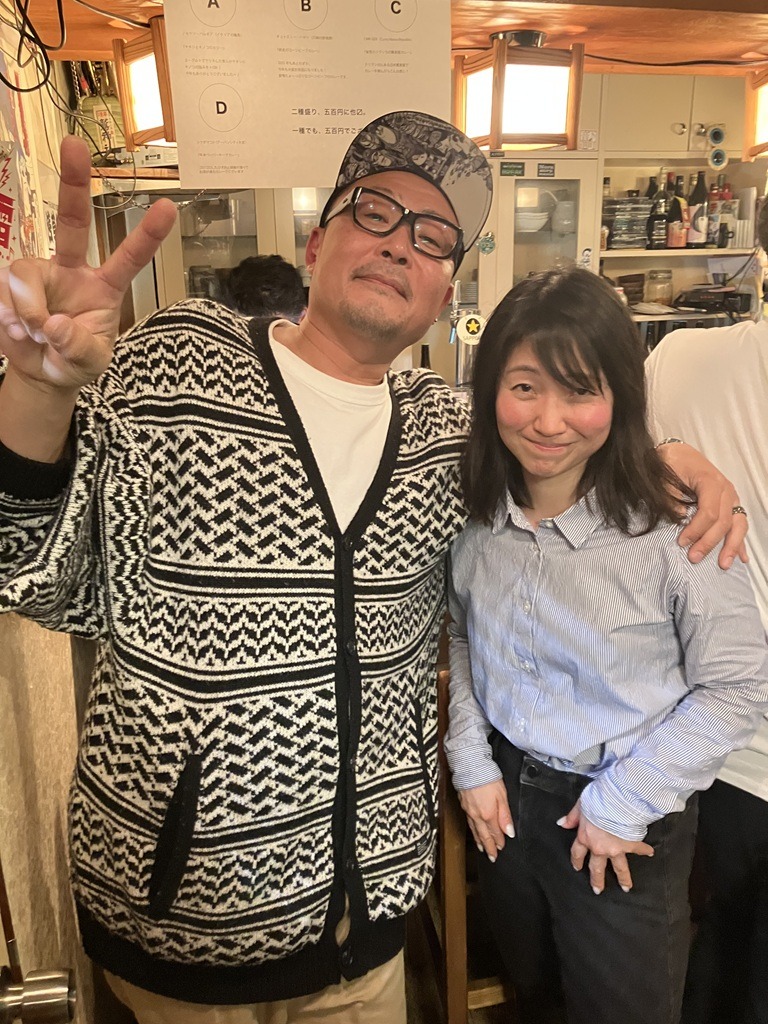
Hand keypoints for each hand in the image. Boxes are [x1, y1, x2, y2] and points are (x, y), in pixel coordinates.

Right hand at [0, 135, 176, 392]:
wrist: (42, 372)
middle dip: (73, 182)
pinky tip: (19, 333)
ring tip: (34, 335)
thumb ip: (79, 347)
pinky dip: (11, 318)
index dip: (148, 235)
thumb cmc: (74, 361)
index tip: (169, 207)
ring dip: (28, 308)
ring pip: (25, 273)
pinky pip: (5, 291)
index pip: (129, 258)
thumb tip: (54, 324)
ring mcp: (38, 274)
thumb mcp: (90, 363)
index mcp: (104, 286)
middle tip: (73, 144)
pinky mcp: (10, 284)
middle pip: (73, 220)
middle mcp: (71, 270)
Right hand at [458, 780, 514, 862]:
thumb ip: (505, 816)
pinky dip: (473, 831)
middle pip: (484, 835)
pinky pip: (469, 823)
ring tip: (483, 849)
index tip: (501, 848)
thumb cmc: (487, 777)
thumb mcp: (502, 796)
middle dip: (489, 847)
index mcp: (489, 814)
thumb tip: (509, 832)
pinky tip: (474, 832)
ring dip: (480, 841)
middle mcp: (477, 816)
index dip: (499, 841)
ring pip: (475, 831)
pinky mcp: (463, 805)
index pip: (496, 833)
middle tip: (492, 857)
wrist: (469, 765)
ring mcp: (469, 811)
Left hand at [558, 800, 653, 893]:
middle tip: (598, 890)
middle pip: (597, 868)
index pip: (578, 853)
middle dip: (597, 880)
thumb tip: (561, 823)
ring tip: (626, 888)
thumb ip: (572, 817)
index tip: (577, 868)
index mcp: (585, 837)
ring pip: (619, 867)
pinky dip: (645, 850)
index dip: (577, 861)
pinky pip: (639, 849)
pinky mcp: (630, 844)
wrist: (616, 802)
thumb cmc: (597, 801)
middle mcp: (599, 847)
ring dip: (623, 878)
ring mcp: (616, 849)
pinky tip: (650, 853)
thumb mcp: (580, 806)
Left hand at [658, 441, 747, 568]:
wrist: (677, 453)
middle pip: (724, 521)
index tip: (681, 542)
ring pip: (737, 524)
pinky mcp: (730, 503)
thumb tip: (681, 518)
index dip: (696, 530)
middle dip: (709, 542)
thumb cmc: (670, 464)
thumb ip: (671, 499)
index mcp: (710, 481)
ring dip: (732, 546)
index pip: (709, 512)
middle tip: (694, 558)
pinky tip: (742, 557)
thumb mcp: (664, 478)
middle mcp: (725, 489)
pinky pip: (739, 523)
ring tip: (724, 565)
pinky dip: (740, 540)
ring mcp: (730, 496)